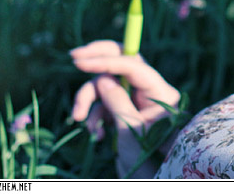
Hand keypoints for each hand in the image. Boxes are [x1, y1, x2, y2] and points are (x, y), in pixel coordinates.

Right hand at [70, 40, 180, 177]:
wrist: (149, 176)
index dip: (106, 60)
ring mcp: (135, 98)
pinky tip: (98, 135)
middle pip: (122, 61)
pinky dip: (94, 116)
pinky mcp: (124, 109)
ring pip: (107, 84)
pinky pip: (104, 103)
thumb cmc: (146, 155)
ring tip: (80, 121)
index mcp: (159, 91)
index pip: (133, 65)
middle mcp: (149, 89)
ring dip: (88, 100)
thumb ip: (117, 102)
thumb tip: (102, 78)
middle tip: (74, 57)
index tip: (79, 62)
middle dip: (97, 61)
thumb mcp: (131, 130)